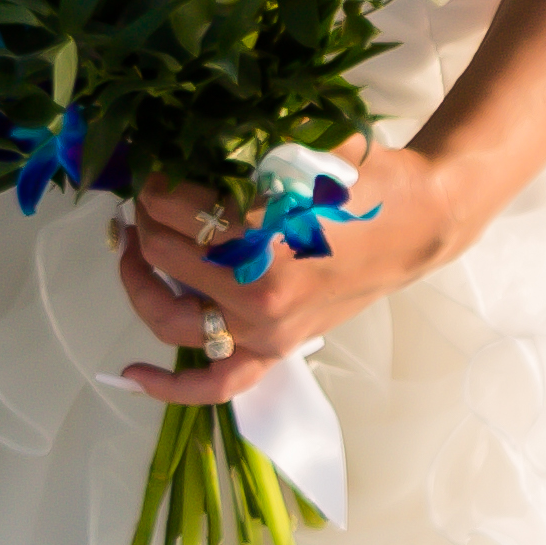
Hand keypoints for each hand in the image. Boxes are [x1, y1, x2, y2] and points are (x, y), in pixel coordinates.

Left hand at [114, 140, 475, 406]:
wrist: (416, 223)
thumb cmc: (360, 182)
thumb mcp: (294, 157)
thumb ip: (234, 165)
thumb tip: (176, 159)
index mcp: (262, 242)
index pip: (176, 212)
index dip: (156, 188)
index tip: (156, 174)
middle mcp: (257, 297)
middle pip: (166, 258)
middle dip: (145, 224)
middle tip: (145, 203)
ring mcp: (265, 332)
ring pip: (173, 319)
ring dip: (139, 285)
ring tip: (129, 255)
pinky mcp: (276, 350)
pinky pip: (216, 384)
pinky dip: (170, 387)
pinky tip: (131, 376)